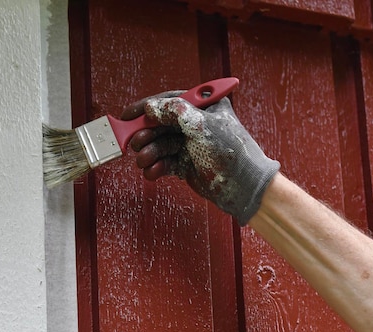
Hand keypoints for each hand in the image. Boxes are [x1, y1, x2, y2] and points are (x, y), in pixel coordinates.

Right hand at [121, 94, 279, 224]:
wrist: (244, 189)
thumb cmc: (231, 154)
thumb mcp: (201, 126)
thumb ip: (175, 112)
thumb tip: (151, 107)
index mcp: (205, 106)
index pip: (170, 101)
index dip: (148, 107)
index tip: (129, 115)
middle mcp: (196, 123)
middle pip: (161, 124)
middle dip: (147, 134)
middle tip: (135, 143)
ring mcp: (191, 144)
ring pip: (161, 144)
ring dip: (150, 153)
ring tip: (144, 161)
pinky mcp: (187, 163)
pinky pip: (165, 161)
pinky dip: (157, 166)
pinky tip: (153, 172)